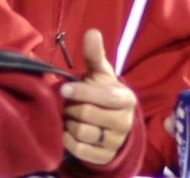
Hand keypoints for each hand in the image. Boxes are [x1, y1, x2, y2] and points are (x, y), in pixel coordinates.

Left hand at [60, 29, 135, 164]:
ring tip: (68, 115)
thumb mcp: (100, 73)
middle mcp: (124, 122)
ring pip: (83, 133)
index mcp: (125, 99)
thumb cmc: (103, 91)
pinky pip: (81, 150)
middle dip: (72, 107)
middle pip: (89, 115)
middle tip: (65, 102)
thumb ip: (95, 54)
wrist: (113, 123)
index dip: (82, 92)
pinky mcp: (104, 157)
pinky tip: (67, 131)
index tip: (64, 88)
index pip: (103, 97)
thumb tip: (92, 32)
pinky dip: (69, 140)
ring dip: (69, 123)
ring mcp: (115, 142)